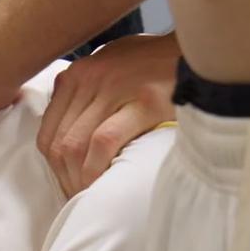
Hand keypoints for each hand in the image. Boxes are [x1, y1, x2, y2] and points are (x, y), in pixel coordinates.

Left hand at [37, 32, 178, 197]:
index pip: (48, 134)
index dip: (57, 170)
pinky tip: (108, 183)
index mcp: (77, 75)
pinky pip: (104, 141)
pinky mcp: (144, 101)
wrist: (200, 48)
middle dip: (68, 181)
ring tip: (96, 198)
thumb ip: (87, 95)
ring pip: (76, 145)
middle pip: (60, 144)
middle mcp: (89, 78)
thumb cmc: (157, 65)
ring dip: (81, 180)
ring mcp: (115, 87)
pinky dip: (99, 167)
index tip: (73, 189)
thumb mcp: (113, 67)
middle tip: (85, 202)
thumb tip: (69, 135)